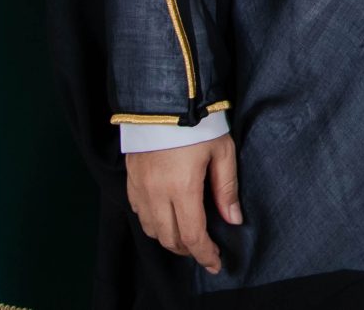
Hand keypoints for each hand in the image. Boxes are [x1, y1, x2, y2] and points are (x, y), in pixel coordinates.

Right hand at [125, 134, 240, 275]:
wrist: (162, 100)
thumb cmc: (198, 124)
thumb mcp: (222, 152)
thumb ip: (227, 189)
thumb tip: (233, 219)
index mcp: (182, 188)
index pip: (193, 236)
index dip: (205, 254)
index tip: (216, 263)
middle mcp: (157, 194)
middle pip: (170, 239)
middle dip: (189, 250)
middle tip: (205, 250)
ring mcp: (140, 189)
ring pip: (152, 231)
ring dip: (170, 239)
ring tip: (187, 237)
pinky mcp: (130, 181)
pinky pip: (139, 215)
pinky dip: (153, 224)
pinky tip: (167, 218)